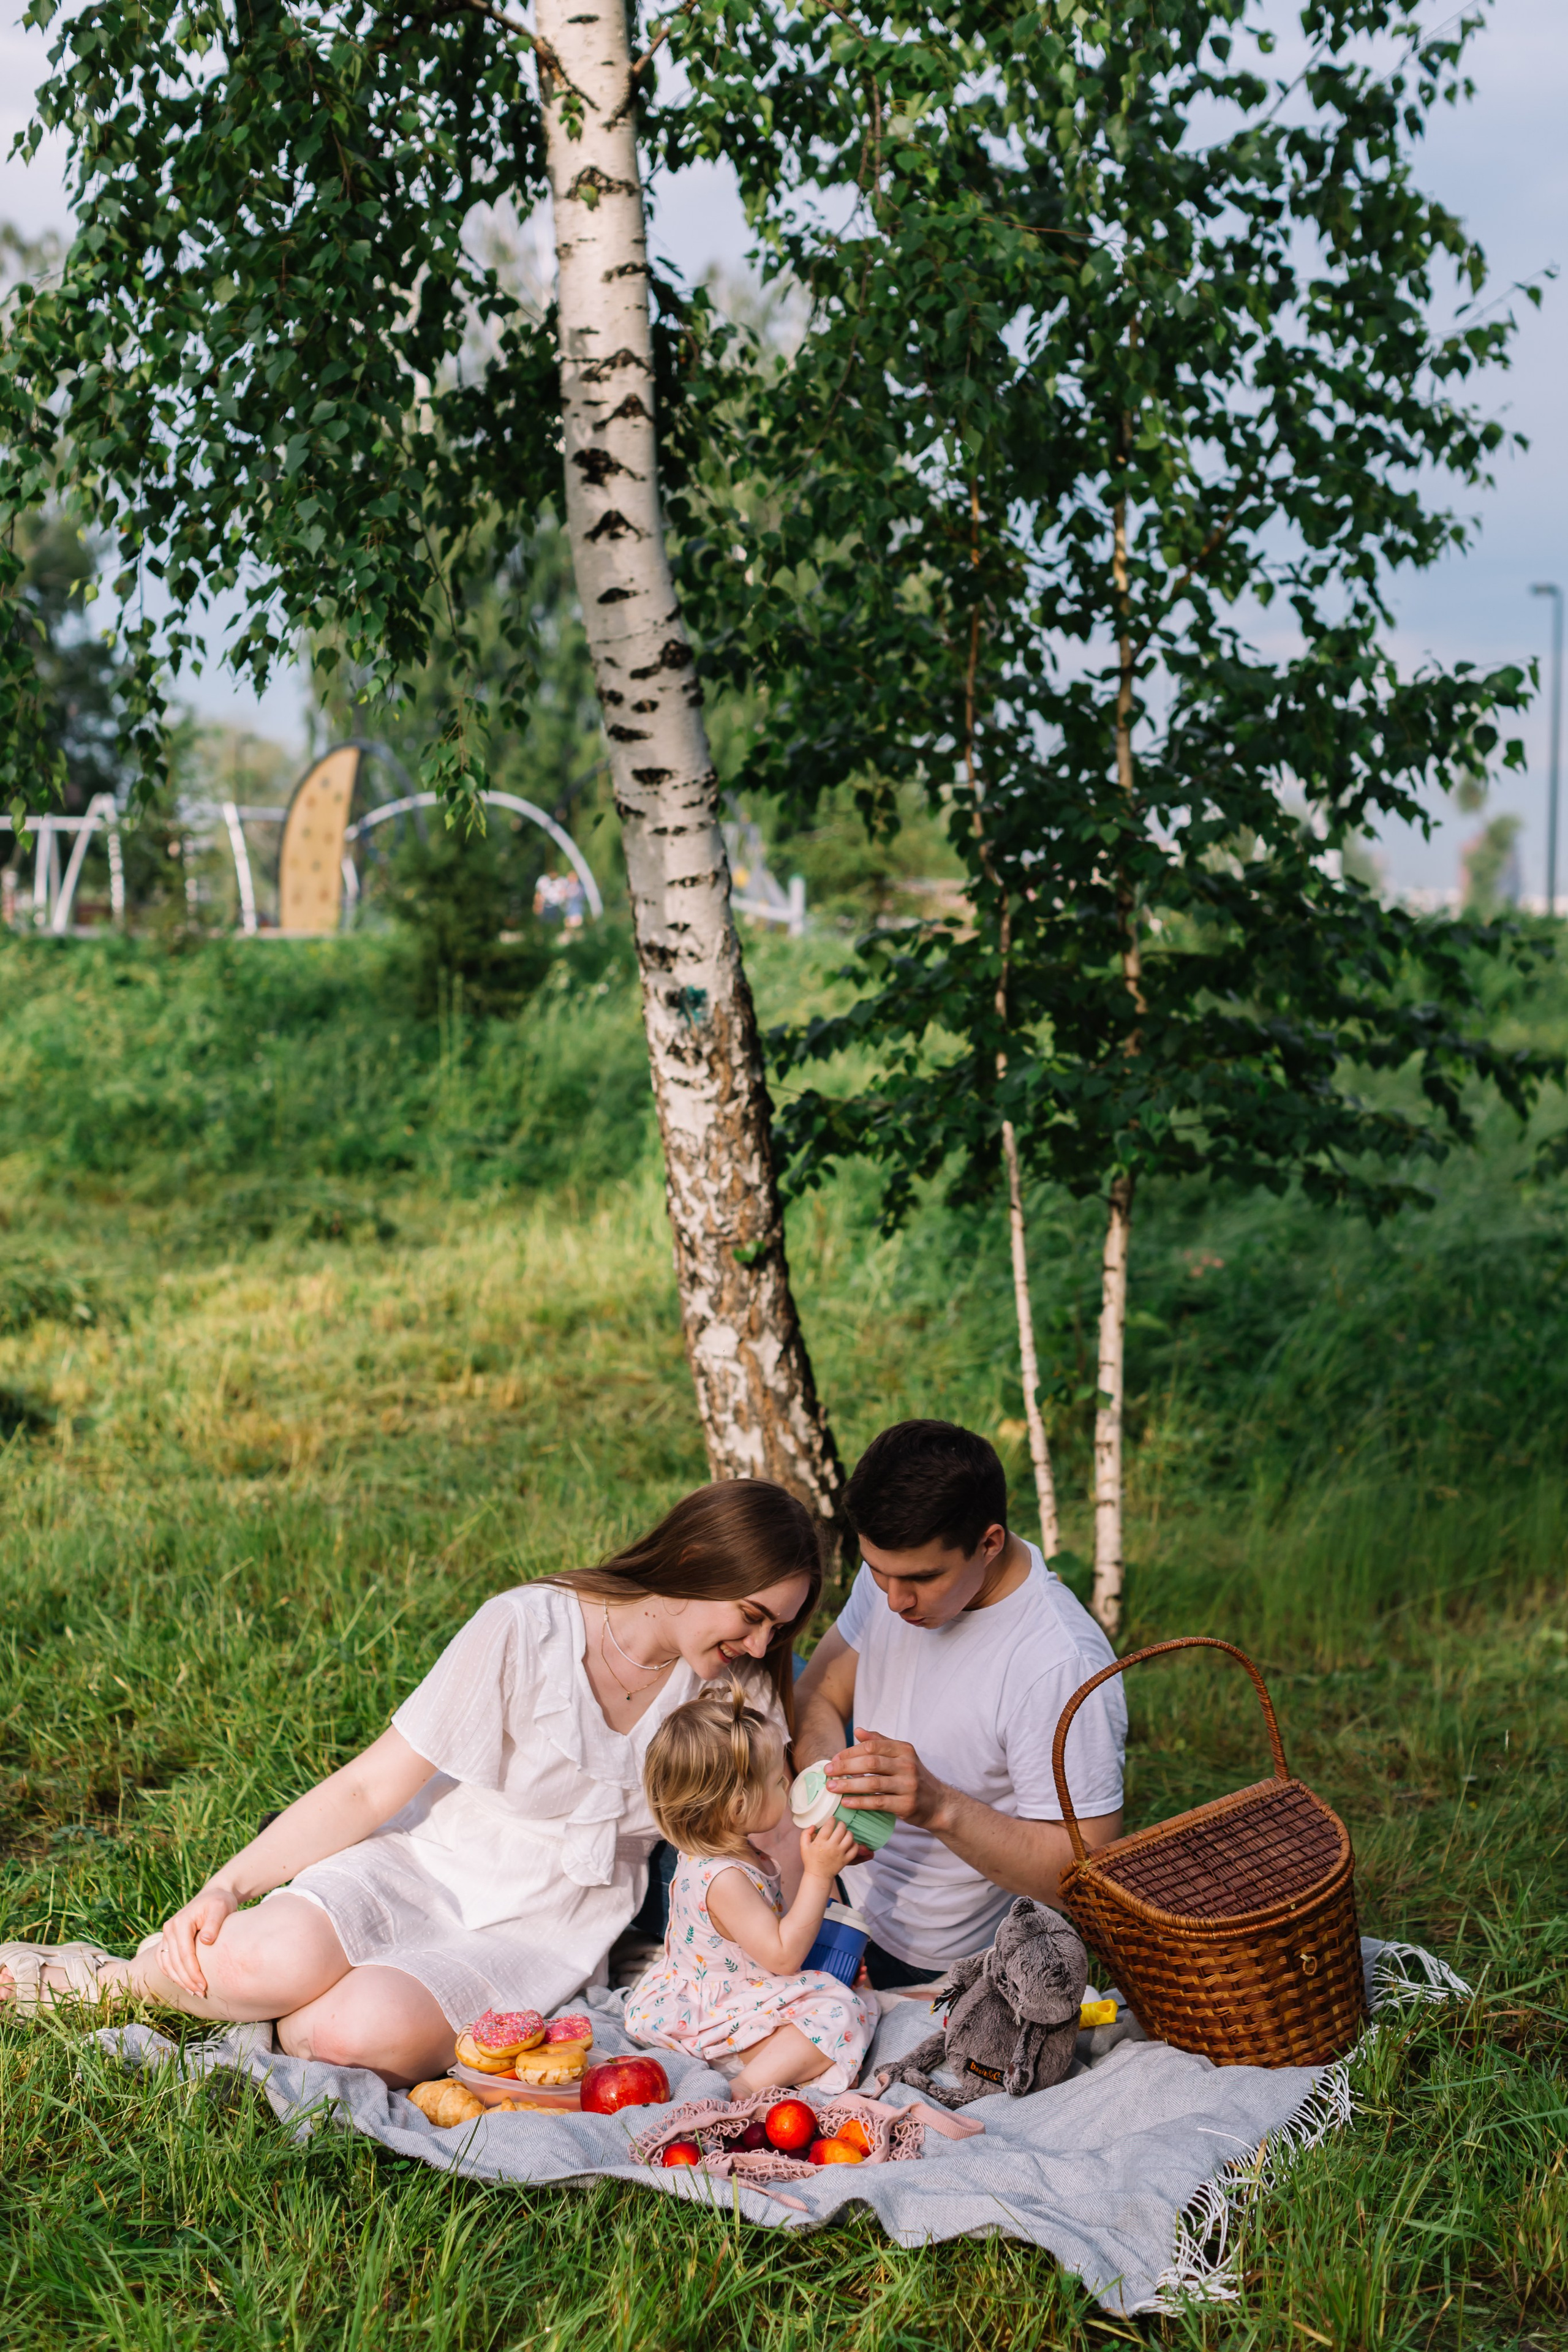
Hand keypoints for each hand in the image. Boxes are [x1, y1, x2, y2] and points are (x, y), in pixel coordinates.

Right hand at [157, 1885, 238, 1997]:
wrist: (213, 1894)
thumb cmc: (219, 1902)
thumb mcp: (221, 1908)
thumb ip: (213, 1923)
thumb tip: (206, 1941)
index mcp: (181, 1922)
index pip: (184, 1954)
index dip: (193, 1972)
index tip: (204, 1985)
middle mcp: (169, 1928)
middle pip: (175, 1961)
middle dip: (187, 1980)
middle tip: (201, 1993)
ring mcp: (167, 1934)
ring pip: (167, 1963)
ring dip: (179, 1980)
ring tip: (193, 1991)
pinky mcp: (168, 1939)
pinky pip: (164, 1960)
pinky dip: (171, 1973)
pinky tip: (182, 1983)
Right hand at [799, 1816, 860, 1881]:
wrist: (818, 1876)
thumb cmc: (811, 1861)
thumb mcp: (803, 1846)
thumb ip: (805, 1834)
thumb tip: (813, 1826)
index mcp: (821, 1842)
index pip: (829, 1826)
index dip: (832, 1819)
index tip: (832, 1818)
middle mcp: (831, 1846)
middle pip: (841, 1829)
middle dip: (841, 1823)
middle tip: (840, 1824)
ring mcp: (840, 1853)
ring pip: (849, 1837)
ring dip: (848, 1832)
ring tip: (845, 1832)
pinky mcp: (846, 1860)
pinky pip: (854, 1849)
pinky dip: (854, 1844)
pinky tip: (850, 1842)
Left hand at [827, 1728, 947, 1829]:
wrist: (938, 1803)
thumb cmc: (914, 1777)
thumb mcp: (902, 1755)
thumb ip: (880, 1742)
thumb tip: (857, 1730)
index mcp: (904, 1749)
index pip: (872, 1746)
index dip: (850, 1751)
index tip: (834, 1759)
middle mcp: (907, 1765)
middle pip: (870, 1762)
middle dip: (845, 1766)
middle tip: (828, 1772)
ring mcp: (908, 1785)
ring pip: (872, 1783)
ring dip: (848, 1785)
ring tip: (832, 1787)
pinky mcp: (906, 1804)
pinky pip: (878, 1802)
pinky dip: (860, 1802)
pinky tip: (846, 1802)